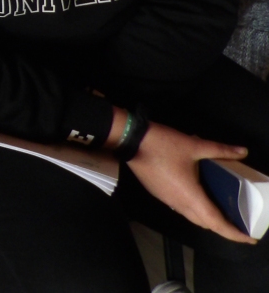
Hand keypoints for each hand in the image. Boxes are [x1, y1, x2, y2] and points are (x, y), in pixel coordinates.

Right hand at [127, 121, 254, 243]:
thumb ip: (220, 150)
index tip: (249, 238)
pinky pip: (181, 207)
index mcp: (190, 196)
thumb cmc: (163, 145)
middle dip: (223, 226)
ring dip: (208, 216)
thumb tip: (243, 151)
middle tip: (239, 219)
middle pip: (205, 223)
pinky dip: (195, 207)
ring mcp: (167, 200)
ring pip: (191, 216)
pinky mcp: (159, 193)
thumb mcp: (194, 145)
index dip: (234, 234)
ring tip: (222, 206)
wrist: (130, 140)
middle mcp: (179, 203)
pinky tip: (198, 191)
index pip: (216, 223)